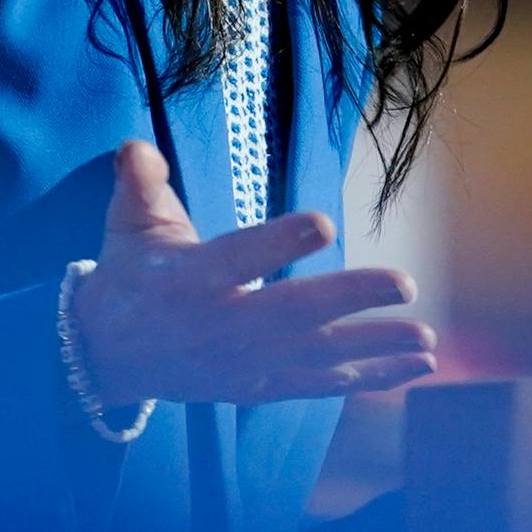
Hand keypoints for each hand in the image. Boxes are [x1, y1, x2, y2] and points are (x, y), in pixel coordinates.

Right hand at [69, 142, 437, 405]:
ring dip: (375, 346)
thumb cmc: (130, 277)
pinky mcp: (258, 386)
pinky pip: (319, 384)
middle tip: (403, 283)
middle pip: (291, 311)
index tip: (322, 223)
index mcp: (189, 279)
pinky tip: (414, 367)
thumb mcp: (127, 225)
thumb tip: (136, 146)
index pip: (237, 258)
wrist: (106, 356)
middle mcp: (221, 325)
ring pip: (316, 354)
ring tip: (426, 336)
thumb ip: (139, 182)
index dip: (278, 243)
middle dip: (351, 298)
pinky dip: (370, 378)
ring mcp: (243, 362)